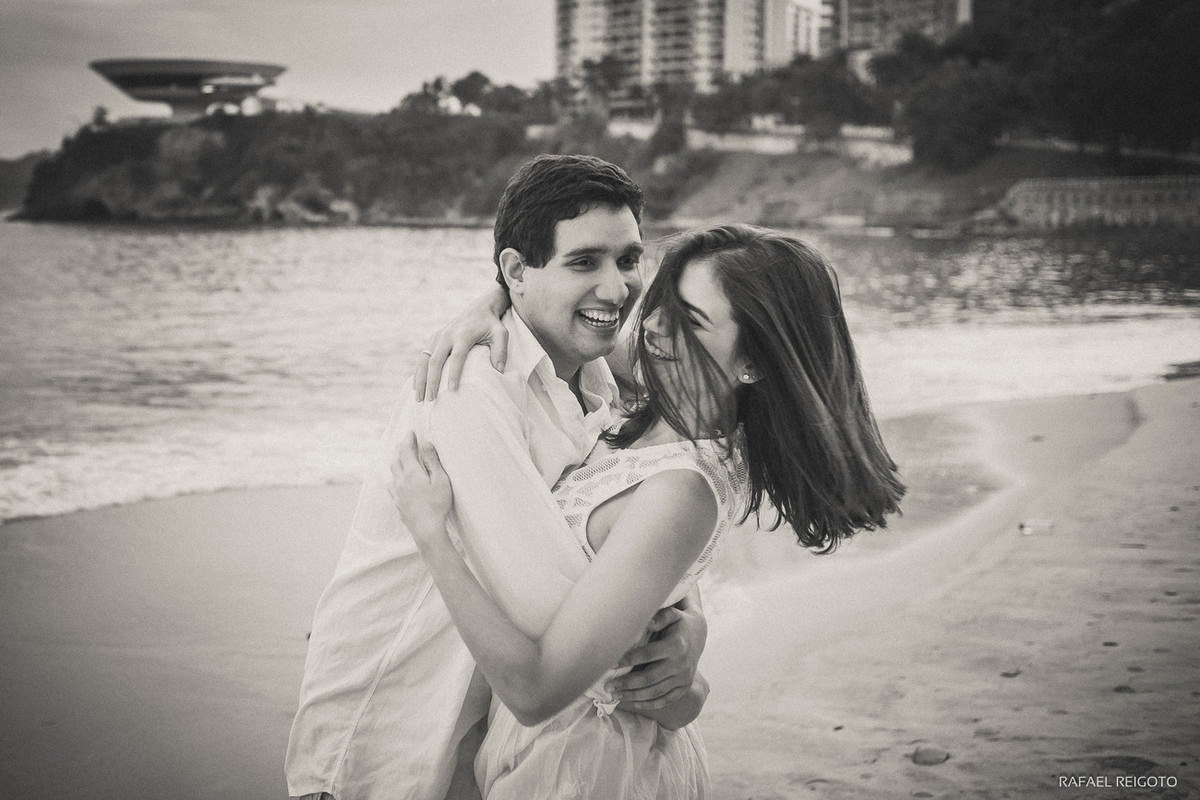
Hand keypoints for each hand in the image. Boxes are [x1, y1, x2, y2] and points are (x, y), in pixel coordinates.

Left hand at [390, 431, 453, 545]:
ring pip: (392, 473)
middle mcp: (400, 481)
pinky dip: (395, 478)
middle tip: (407, 444)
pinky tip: (399, 482)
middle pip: (396, 460)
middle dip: (401, 450)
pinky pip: (392, 486)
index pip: (405, 450)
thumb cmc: (437, 504)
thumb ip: (432, 461)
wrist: (426, 530)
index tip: (411, 433)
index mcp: (411, 472)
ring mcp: (397, 493)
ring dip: (397, 464)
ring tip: (403, 461)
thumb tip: (425, 443)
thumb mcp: (440, 480)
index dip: (408, 440)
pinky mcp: (397, 504)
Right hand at [414, 285, 510, 401]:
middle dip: (432, 381)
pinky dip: (418, 372)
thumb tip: (499, 371)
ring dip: (420, 379)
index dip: (454, 373)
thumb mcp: (501, 334)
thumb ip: (501, 351)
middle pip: (435, 360)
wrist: (479, 309)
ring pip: (424, 360)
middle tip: (431, 399)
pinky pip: (422, 357)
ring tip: (419, 398)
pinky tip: (416, 387)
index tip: (452, 390)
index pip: (457, 356)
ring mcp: (438, 337)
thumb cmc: (491, 325)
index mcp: (463, 335)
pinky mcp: (433, 339)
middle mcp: (447, 335)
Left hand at [610, 602, 707, 714]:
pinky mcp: (684, 687)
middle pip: (649, 678)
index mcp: (676, 645)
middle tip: (608, 686)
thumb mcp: (672, 614)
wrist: (698, 634)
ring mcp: (683, 678)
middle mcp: (681, 664)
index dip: (629, 659)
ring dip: (634, 696)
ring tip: (615, 695)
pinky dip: (649, 704)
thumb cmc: (678, 623)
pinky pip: (666, 700)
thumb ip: (660, 617)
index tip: (611, 663)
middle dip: (627, 683)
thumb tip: (648, 622)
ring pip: (656, 692)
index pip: (648, 655)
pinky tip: (633, 703)